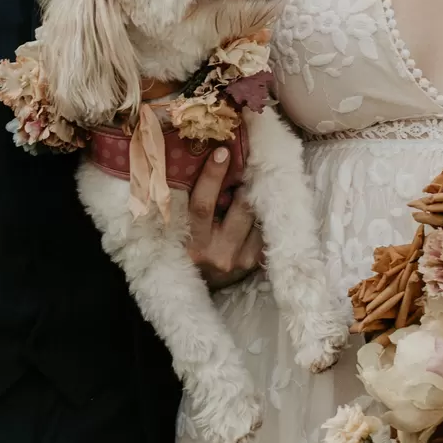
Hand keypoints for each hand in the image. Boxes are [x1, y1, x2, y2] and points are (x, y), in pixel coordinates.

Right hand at [186, 141, 262, 290]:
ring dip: (255, 197)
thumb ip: (189, 205)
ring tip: (251, 182)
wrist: (192, 291)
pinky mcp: (253, 264)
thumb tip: (210, 164)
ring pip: (256, 217)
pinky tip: (257, 204)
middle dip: (245, 182)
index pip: (202, 205)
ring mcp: (239, 260)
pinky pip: (263, 230)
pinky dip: (261, 214)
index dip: (212, 176)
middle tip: (247, 162)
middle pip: (240, 208)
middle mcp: (217, 253)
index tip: (222, 152)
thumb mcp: (178, 231)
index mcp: (191, 243)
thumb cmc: (182, 251)